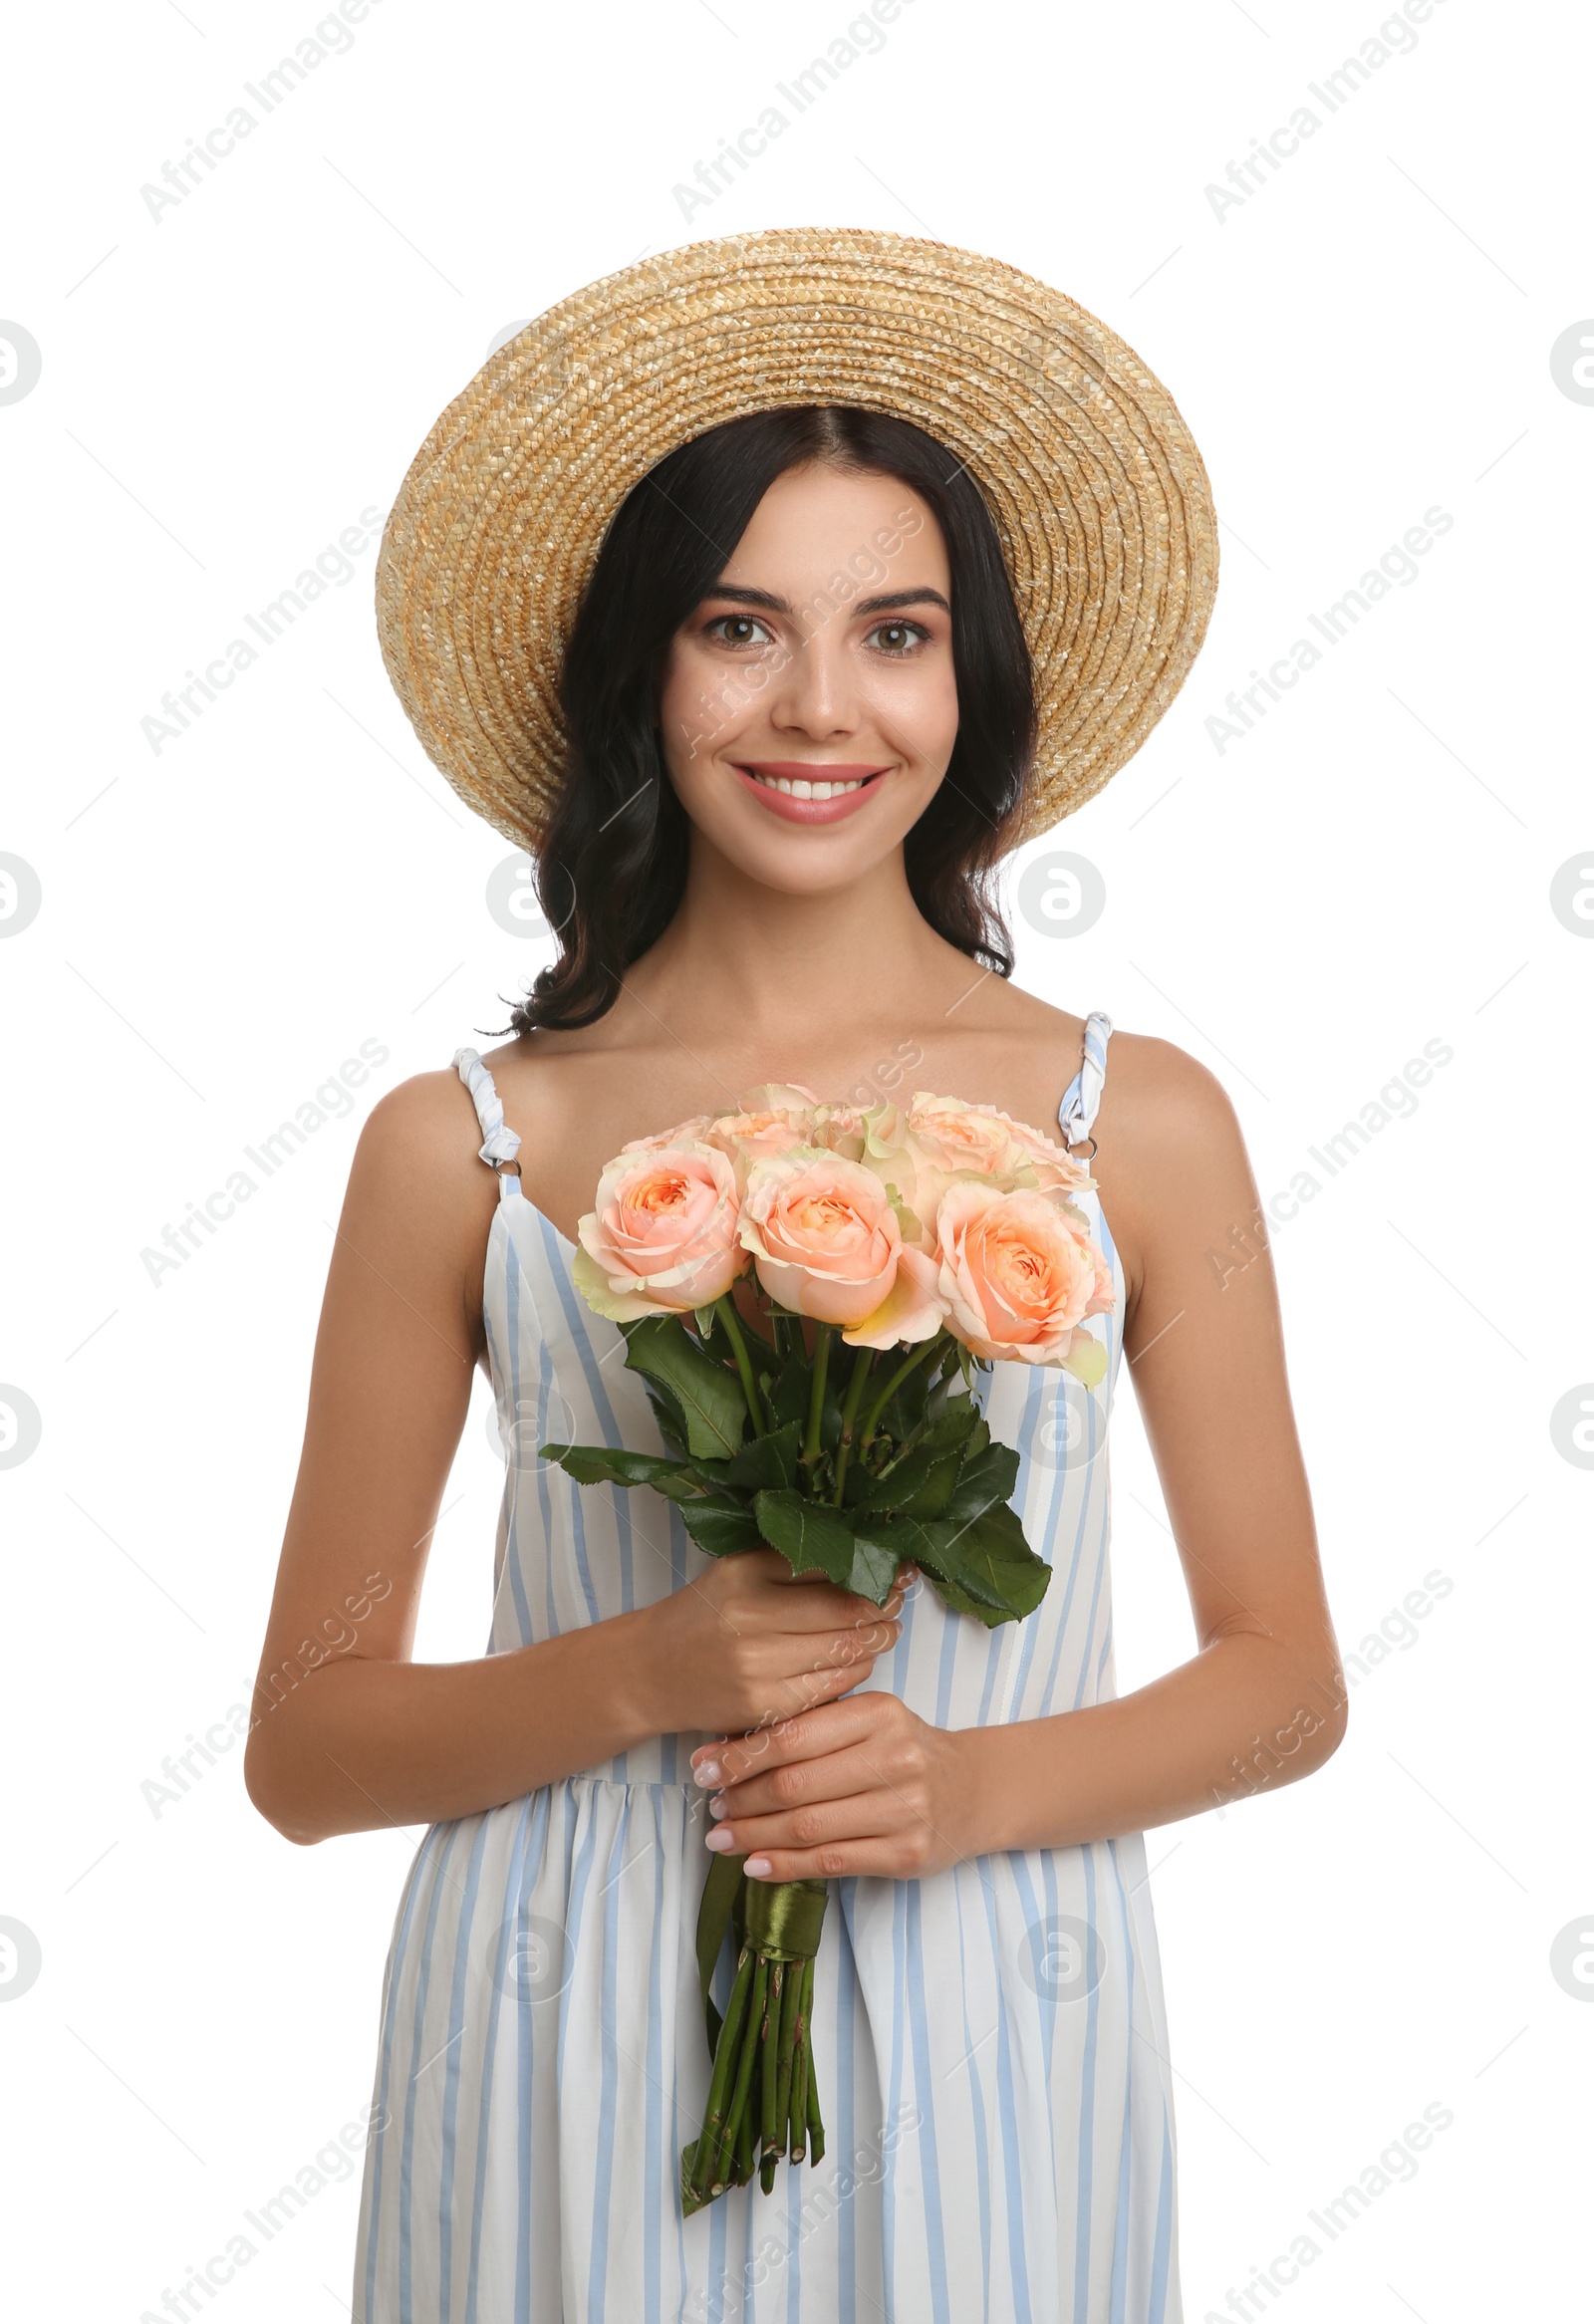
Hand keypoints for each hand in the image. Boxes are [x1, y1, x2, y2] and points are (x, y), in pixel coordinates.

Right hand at [638, 1549, 911, 1740]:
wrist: (651, 1670)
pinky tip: (857, 1659)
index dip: (874, 1572)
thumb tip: (866, 1554)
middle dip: (883, 1609)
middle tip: (899, 1602)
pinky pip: (829, 1688)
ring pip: (843, 1653)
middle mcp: (749, 1619)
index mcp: (745, 1575)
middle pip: (845, 1615)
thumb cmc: (704, 1613)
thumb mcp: (738, 1570)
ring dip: (876, 1641)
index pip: (830, 1571)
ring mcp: (756, 1668)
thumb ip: (794, 1561)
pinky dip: (853, 1672)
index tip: (899, 1568)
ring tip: (886, 1630)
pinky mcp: (762, 1706)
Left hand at [688, 1689, 980, 1882]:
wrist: (975, 1790)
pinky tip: (756, 1865)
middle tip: (712, 1807)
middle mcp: (895, 1757)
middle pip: (796, 1784)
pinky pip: (832, 1861)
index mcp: (879, 1714)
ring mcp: (904, 1809)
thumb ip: (812, 1730)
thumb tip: (729, 1751)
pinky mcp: (907, 1853)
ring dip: (754, 1836)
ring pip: (809, 1826)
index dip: (741, 1755)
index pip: (794, 1735)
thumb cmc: (905, 1750)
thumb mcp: (869, 1722)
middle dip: (742, 1798)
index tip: (703, 1767)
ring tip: (722, 1838)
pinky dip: (786, 1865)